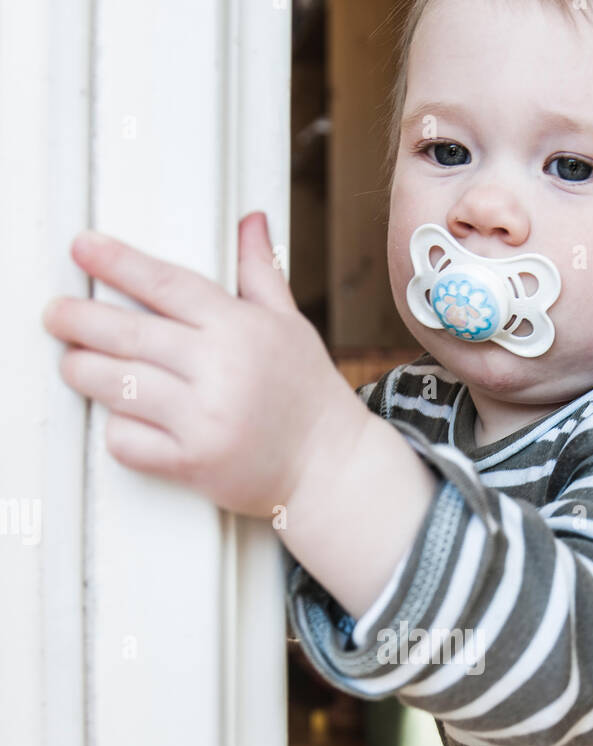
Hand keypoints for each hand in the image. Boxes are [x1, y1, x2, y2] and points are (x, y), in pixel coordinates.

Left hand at [41, 212, 364, 518]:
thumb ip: (259, 274)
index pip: (165, 284)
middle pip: (129, 333)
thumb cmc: (310, 397)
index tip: (82, 249)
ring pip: (120, 386)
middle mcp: (220, 370)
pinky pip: (131, 440)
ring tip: (73, 362)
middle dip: (79, 320)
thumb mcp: (291, 325)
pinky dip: (116, 428)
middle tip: (56, 313)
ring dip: (84, 371)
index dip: (117, 263)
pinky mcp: (194, 462)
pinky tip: (117, 416)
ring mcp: (204, 419)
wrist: (332, 470)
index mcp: (240, 328)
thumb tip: (250, 223)